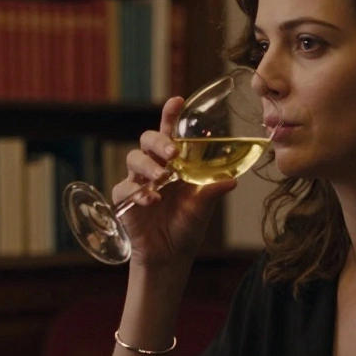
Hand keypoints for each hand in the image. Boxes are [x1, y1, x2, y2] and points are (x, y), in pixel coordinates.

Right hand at [115, 97, 237, 268]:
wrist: (171, 255)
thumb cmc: (187, 226)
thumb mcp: (203, 208)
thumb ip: (212, 191)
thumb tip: (231, 180)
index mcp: (174, 163)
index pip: (170, 133)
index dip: (170, 115)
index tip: (177, 100)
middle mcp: (154, 167)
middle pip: (147, 140)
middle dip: (158, 141)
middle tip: (172, 152)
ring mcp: (138, 182)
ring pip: (133, 159)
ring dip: (148, 165)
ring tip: (162, 177)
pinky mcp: (125, 200)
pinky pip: (124, 188)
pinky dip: (138, 192)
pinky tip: (152, 200)